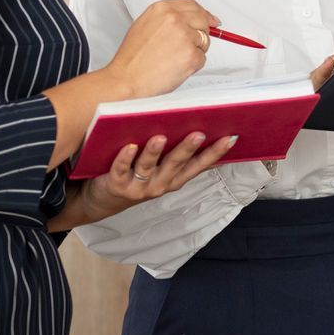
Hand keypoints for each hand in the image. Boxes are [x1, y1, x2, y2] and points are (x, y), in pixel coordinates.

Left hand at [78, 132, 237, 221]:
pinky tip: (129, 145)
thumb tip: (206, 135)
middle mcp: (159, 184)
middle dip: (188, 149)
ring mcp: (138, 186)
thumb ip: (181, 158)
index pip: (198, 165)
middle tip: (199, 133)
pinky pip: (121, 169)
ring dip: (155, 151)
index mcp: (174, 179)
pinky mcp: (116, 184)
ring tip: (161, 137)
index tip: (229, 138)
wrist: (103, 201)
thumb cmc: (138, 178)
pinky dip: (125, 157)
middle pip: (175, 165)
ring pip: (148, 166)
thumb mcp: (163, 172)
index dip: (214, 154)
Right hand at [104, 0, 218, 98]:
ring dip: (195, 51)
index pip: (193, 6)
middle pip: (203, 21)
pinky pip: (202, 58)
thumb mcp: (145, 25)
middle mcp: (175, 19)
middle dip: (201, 33)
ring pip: (204, 41)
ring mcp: (185, 36)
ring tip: (173, 59)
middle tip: (188, 46)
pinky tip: (175, 68)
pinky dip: (193, 65)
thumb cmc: (133, 58)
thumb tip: (191, 19)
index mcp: (162, 9)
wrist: (127, 79)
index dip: (204, 14)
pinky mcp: (191, 55)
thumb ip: (168, 19)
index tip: (212, 20)